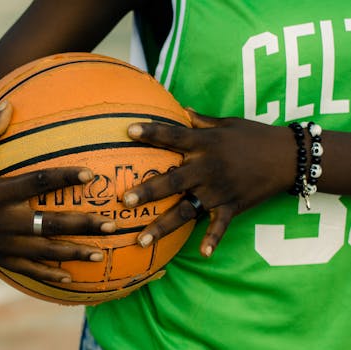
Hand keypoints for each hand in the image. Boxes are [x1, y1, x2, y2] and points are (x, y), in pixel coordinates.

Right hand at [0, 102, 115, 281]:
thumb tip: (7, 103)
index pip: (37, 183)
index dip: (64, 178)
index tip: (91, 175)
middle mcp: (2, 220)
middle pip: (49, 224)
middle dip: (82, 225)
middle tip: (112, 225)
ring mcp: (1, 242)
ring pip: (43, 251)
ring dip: (73, 253)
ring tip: (101, 255)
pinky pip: (27, 269)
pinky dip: (48, 275)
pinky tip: (70, 280)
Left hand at [123, 111, 295, 256]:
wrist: (288, 156)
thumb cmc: (254, 136)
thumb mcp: (226, 123)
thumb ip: (200, 121)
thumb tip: (180, 108)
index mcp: (205, 145)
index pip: (173, 137)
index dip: (152, 133)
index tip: (128, 131)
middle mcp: (207, 169)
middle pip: (172, 181)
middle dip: (148, 191)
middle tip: (125, 201)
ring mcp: (218, 191)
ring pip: (185, 210)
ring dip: (163, 226)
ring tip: (141, 240)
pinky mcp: (232, 206)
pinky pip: (220, 226)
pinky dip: (212, 240)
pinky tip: (203, 255)